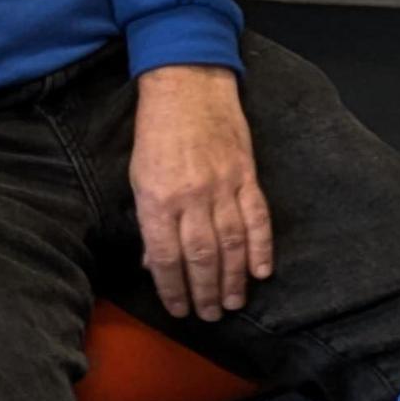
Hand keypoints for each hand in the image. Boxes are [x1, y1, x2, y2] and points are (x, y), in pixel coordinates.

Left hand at [130, 65, 274, 319]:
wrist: (187, 84)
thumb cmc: (156, 131)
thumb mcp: (138, 175)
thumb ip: (149, 221)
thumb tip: (154, 262)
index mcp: (157, 198)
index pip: (166, 257)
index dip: (173, 288)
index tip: (179, 309)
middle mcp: (191, 197)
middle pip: (200, 257)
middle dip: (205, 292)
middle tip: (210, 315)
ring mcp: (222, 186)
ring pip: (231, 244)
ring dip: (233, 279)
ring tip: (233, 304)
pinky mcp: (246, 175)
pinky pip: (257, 218)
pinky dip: (261, 247)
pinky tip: (261, 272)